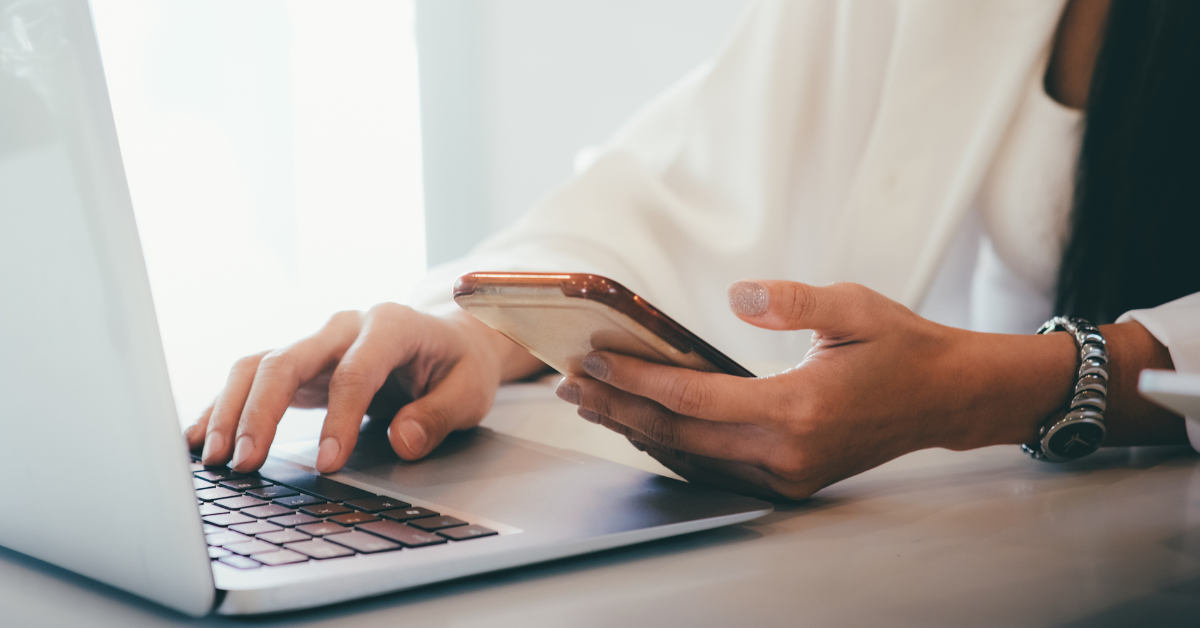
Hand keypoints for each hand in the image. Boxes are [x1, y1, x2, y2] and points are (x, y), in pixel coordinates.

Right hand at [185, 304, 542, 473]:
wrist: (451, 342)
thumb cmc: (459, 367)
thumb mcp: (468, 392)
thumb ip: (438, 416)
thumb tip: (402, 440)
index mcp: (392, 325)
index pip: (355, 371)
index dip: (338, 419)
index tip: (328, 465)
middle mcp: (345, 326)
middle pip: (288, 360)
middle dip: (262, 412)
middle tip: (246, 462)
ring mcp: (317, 342)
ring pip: (259, 365)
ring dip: (231, 410)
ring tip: (214, 458)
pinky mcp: (300, 363)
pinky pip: (252, 378)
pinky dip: (223, 407)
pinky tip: (198, 438)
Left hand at [555, 280, 1080, 499]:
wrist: (946, 397)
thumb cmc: (900, 347)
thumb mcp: (854, 306)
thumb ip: (792, 301)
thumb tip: (738, 295)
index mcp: (796, 409)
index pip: (693, 398)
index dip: (637, 377)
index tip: (594, 357)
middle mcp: (785, 452)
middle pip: (679, 435)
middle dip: (619, 407)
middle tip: (571, 384)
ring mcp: (787, 474)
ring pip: (691, 458)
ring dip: (638, 430)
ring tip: (593, 404)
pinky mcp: (789, 480)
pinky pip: (715, 467)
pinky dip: (673, 447)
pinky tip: (644, 428)